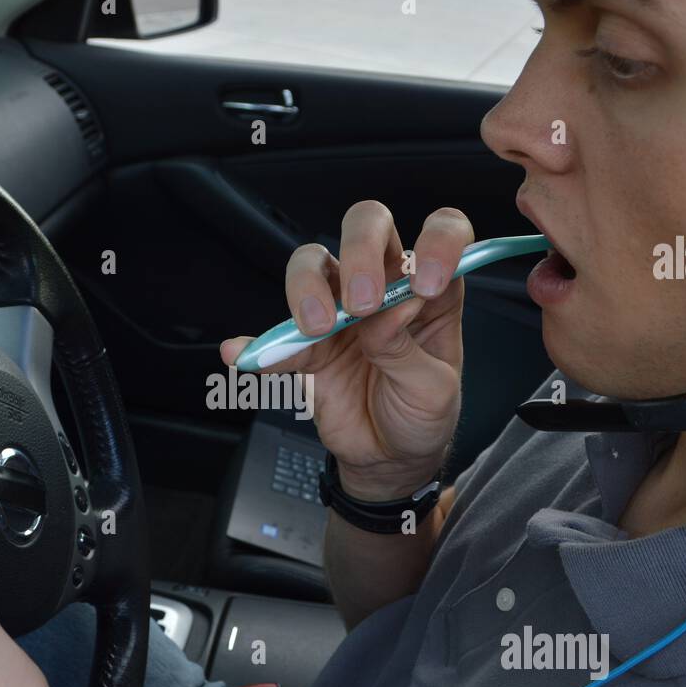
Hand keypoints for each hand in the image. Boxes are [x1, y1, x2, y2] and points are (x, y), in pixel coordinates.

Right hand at [221, 202, 473, 499]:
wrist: (389, 459)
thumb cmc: (422, 414)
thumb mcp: (433, 389)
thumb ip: (407, 349)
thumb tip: (386, 313)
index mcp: (431, 289)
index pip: (441, 233)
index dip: (437, 243)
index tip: (426, 283)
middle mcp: (386, 285)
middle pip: (367, 227)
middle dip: (361, 250)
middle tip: (363, 302)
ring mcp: (341, 309)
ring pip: (314, 263)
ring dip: (310, 286)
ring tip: (317, 328)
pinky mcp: (307, 343)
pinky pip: (276, 333)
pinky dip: (259, 342)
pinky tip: (245, 352)